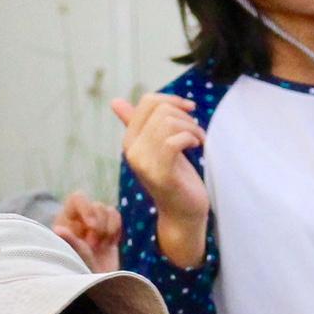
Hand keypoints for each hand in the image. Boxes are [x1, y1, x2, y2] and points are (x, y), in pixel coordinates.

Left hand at [51, 190, 122, 272]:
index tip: (92, 227)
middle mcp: (80, 219)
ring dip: (107, 230)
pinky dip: (116, 230)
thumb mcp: (73, 258)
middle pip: (97, 206)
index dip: (87, 209)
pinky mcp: (109, 232)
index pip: (78, 199)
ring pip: (109, 210)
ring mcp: (95, 225)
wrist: (92, 289)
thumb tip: (58, 228)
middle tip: (93, 246)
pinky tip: (109, 245)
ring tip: (100, 248)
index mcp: (66, 220)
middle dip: (99, 227)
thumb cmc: (76, 273)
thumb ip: (70, 242)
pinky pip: (117, 218)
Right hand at [112, 94, 209, 256]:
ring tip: (198, 141)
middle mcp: (131, 150)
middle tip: (196, 133)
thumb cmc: (175, 177)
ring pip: (169, 123)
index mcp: (130, 140)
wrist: (182, 213)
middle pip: (161, 111)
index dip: (172, 100)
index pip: (148, 102)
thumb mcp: (157, 145)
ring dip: (192, 128)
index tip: (189, 110)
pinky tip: (198, 147)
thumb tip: (115, 101)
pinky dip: (191, 139)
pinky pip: (174, 141)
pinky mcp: (160, 174)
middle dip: (185, 117)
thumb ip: (139, 124)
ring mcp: (144, 163)